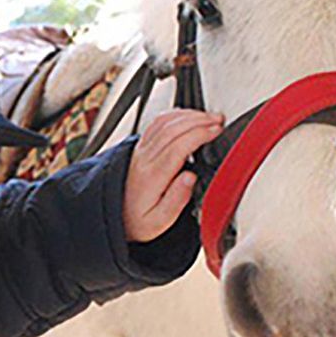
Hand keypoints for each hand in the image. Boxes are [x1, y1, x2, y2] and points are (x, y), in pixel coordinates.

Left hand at [122, 109, 222, 242]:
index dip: (198, 135)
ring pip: (163, 123)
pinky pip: (156, 123)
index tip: (216, 131)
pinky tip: (189, 116)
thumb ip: (176, 200)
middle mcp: (144, 159)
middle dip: (199, 121)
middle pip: (171, 130)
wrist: (117, 215)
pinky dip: (175, 115)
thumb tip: (191, 178)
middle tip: (218, 121)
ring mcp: (140, 150)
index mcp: (151, 177)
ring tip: (209, 117)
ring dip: (189, 116)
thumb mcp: (159, 222)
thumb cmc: (139, 219)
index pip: (176, 147)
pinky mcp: (141, 147)